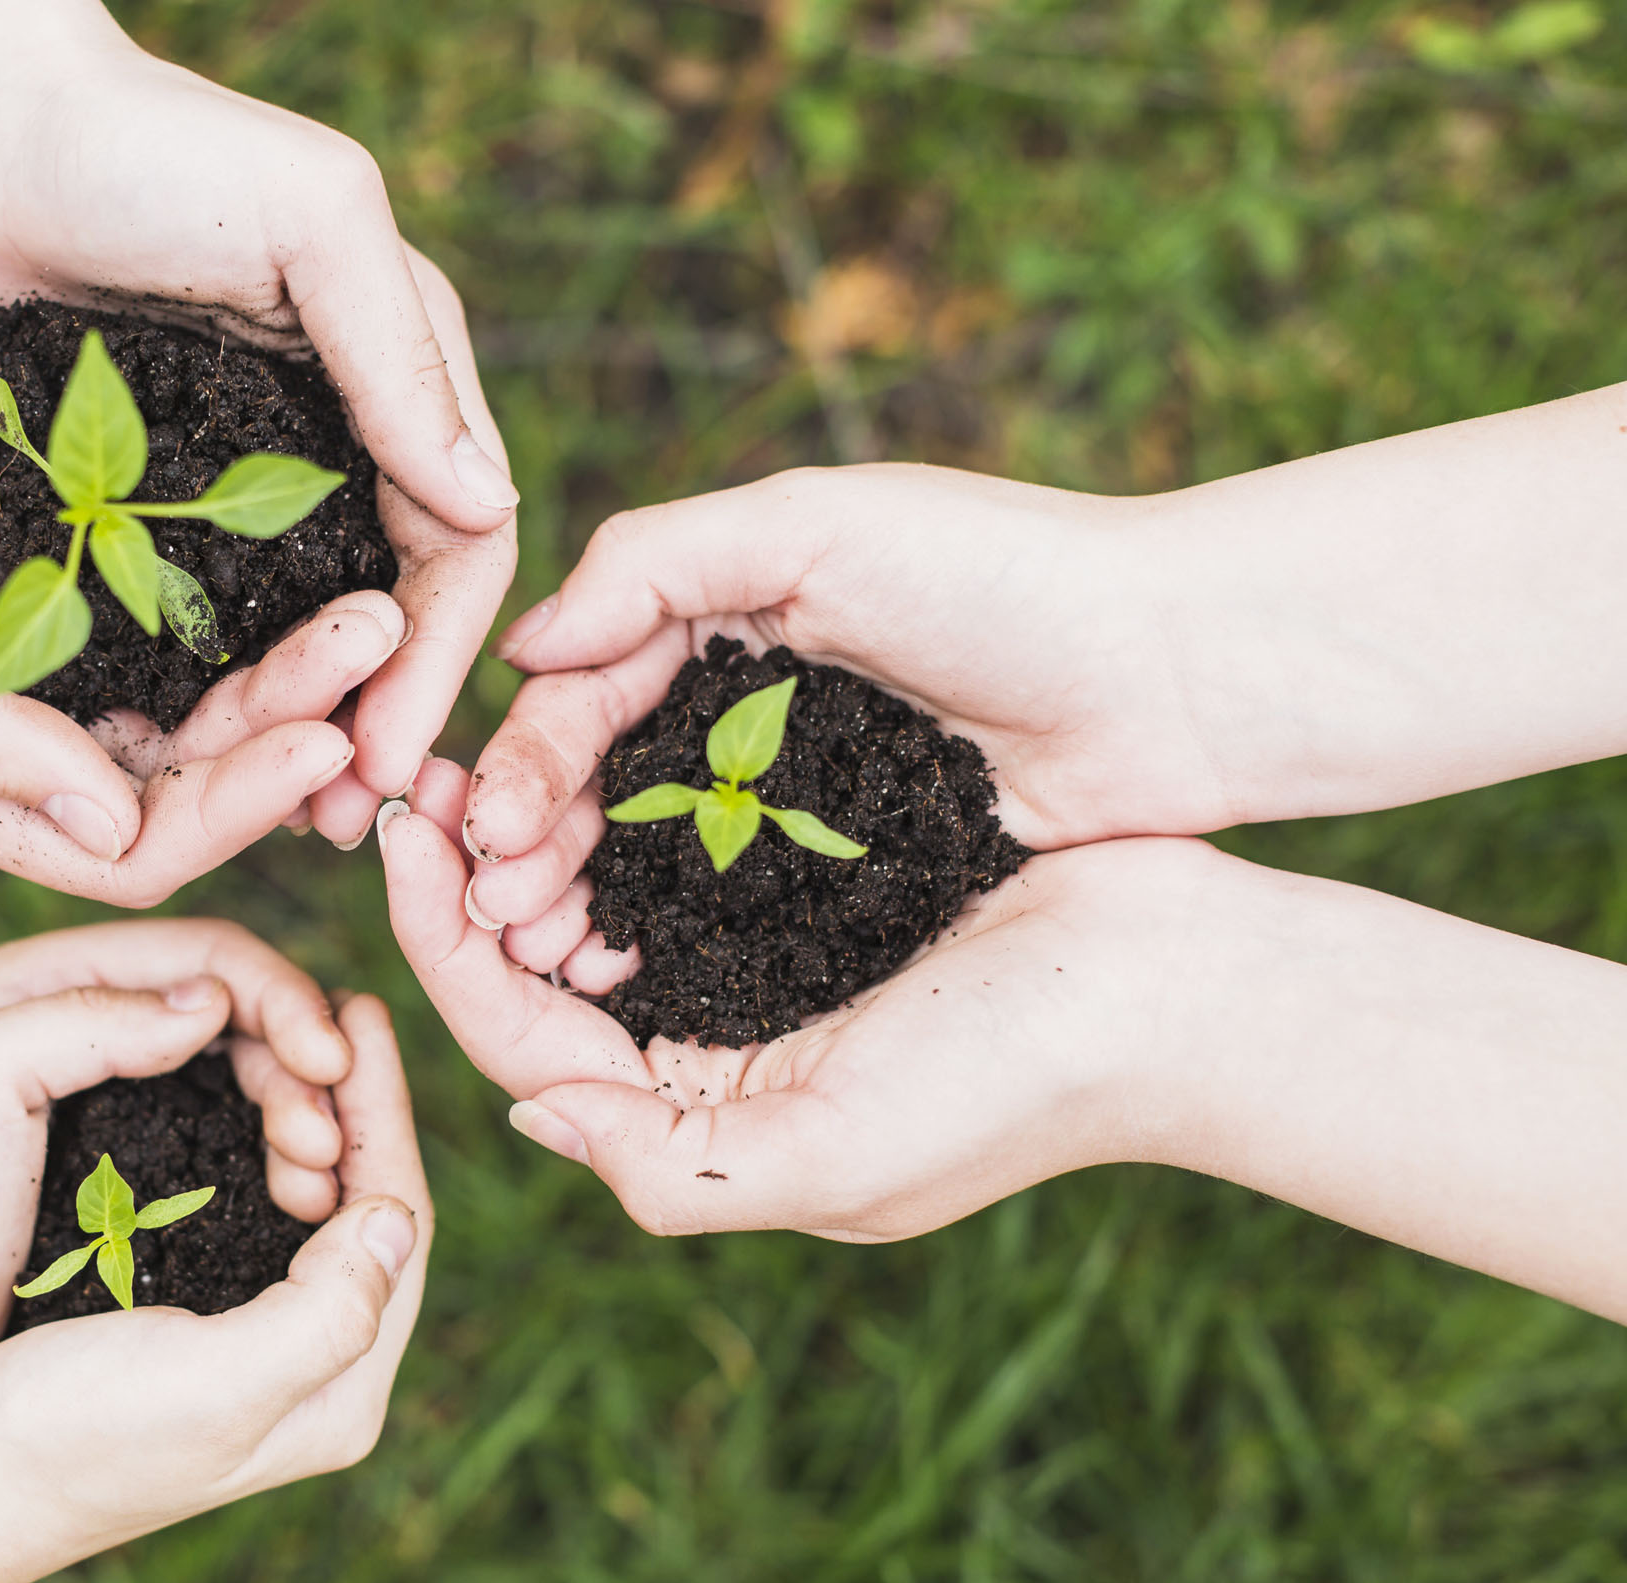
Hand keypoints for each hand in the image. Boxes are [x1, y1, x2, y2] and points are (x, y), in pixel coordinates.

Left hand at [0, 0, 519, 835]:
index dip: (439, 659)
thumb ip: (400, 355)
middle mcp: (334, 436)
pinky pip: (194, 616)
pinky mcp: (143, 495)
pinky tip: (176, 750)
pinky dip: (201, 686)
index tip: (397, 760)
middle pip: (383, 610)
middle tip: (339, 823)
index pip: (458, 543)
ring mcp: (237, 475)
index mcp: (397, 376)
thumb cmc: (144, 143)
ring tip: (266, 811)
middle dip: (372, 717)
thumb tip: (487, 507)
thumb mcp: (307, 219)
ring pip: (290, 630)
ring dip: (288, 724)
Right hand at [0, 182, 423, 902]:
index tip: (323, 745)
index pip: (121, 844)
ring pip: (207, 685)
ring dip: (292, 660)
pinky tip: (327, 558)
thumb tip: (115, 828)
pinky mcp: (84, 532)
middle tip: (379, 654)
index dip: (228, 813)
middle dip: (285, 732)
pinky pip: (196, 591)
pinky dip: (260, 592)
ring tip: (376, 607)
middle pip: (186, 773)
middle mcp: (14, 716)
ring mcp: (54, 624)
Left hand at [0, 918, 367, 1386]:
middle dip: (302, 1065)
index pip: (207, 953)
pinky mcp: (139, 1163)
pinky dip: (276, 1155)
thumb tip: (212, 1001)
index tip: (329, 1065)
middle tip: (326, 1144)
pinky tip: (301, 1198)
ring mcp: (121, 1092)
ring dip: (300, 1115)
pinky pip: (233, 1135)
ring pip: (248, 1075)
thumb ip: (86, 1020)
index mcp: (55, 977)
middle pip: (242, 1012)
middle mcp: (96, 1020)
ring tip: (319, 1180)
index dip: (281, 999)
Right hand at [0, 989, 428, 1561]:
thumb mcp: (217, 1382)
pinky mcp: (192, 1330)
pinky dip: (251, 1150)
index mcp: (339, 1393)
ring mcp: (252, 1354)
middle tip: (331, 1008)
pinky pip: (255, 1220)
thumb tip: (399, 1216)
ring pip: (314, 1211)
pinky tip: (229, 1099)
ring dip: (306, 1122)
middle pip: (367, 1211)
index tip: (361, 1010)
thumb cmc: (70, 1439)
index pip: (400, 1224)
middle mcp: (312, 1377)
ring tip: (289, 1042)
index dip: (386, 1110)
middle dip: (355, 1106)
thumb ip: (330, 1311)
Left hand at [382, 757, 1218, 1237]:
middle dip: (468, 890)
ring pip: (598, 915)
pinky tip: (583, 751)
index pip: (527, 1047)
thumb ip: (668, 1165)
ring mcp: (759, 981)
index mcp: (703, 1133)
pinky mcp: (807, 903)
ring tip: (479, 760)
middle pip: (542, 980)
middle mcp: (714, 1065)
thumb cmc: (1016, 1078)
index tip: (396, 843)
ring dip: (532, 846)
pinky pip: (677, 861)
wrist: (1178, 984)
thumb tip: (529, 1118)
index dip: (444, 950)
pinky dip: (619, 816)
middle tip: (417, 783)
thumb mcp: (833, 1159)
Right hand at [459, 465, 1223, 929]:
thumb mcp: (820, 524)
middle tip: (491, 916)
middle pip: (606, 784)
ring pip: (661, 856)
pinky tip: (630, 977)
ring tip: (542, 960)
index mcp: (725, 614)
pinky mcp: (855, 867)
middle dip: (537, 848)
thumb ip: (661, 560)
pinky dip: (677, 936)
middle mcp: (746, 706)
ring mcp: (799, 794)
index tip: (481, 831)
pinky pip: (743, 906)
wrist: (1181, 674)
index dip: (528, 760)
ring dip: (590, 902)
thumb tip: (525, 643)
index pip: (586, 690)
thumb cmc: (1005, 575)